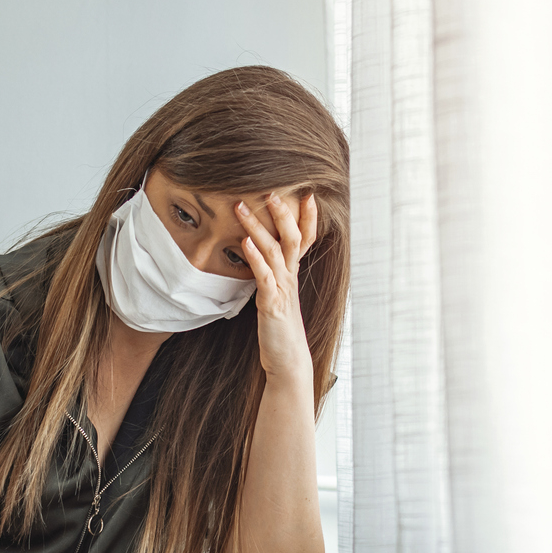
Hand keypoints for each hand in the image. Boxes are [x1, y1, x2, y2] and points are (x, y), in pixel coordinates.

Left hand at [236, 192, 317, 383]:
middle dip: (282, 213)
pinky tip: (244, 243)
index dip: (308, 218)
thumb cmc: (280, 331)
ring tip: (242, 207)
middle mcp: (291, 278)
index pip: (306, 240)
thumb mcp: (277, 297)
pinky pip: (264, 277)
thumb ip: (271, 277)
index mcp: (293, 275)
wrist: (289, 362)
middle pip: (292, 238)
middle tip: (270, 190)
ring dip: (257, 227)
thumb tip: (257, 258)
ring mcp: (283, 290)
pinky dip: (254, 258)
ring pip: (274, 251)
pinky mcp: (272, 305)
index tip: (307, 194)